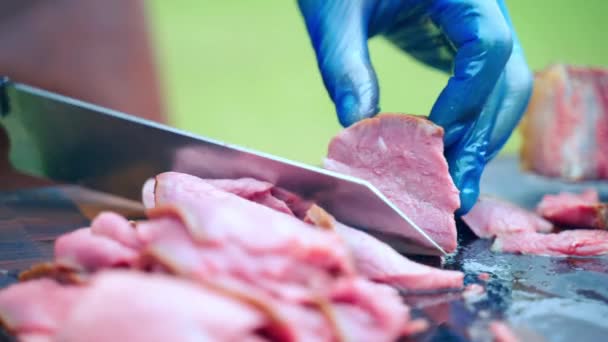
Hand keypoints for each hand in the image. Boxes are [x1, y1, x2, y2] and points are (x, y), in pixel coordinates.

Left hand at [298, 0, 532, 213]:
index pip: (487, 44)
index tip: (431, 137)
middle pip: (508, 77)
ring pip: (505, 89)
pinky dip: (470, 125)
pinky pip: (484, 88)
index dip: (465, 97)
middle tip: (456, 190)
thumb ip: (344, 64)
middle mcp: (483, 7)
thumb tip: (357, 125)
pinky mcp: (465, 44)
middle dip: (482, 137)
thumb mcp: (334, 14)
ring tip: (456, 188)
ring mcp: (480, 25)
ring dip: (482, 141)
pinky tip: (449, 158)